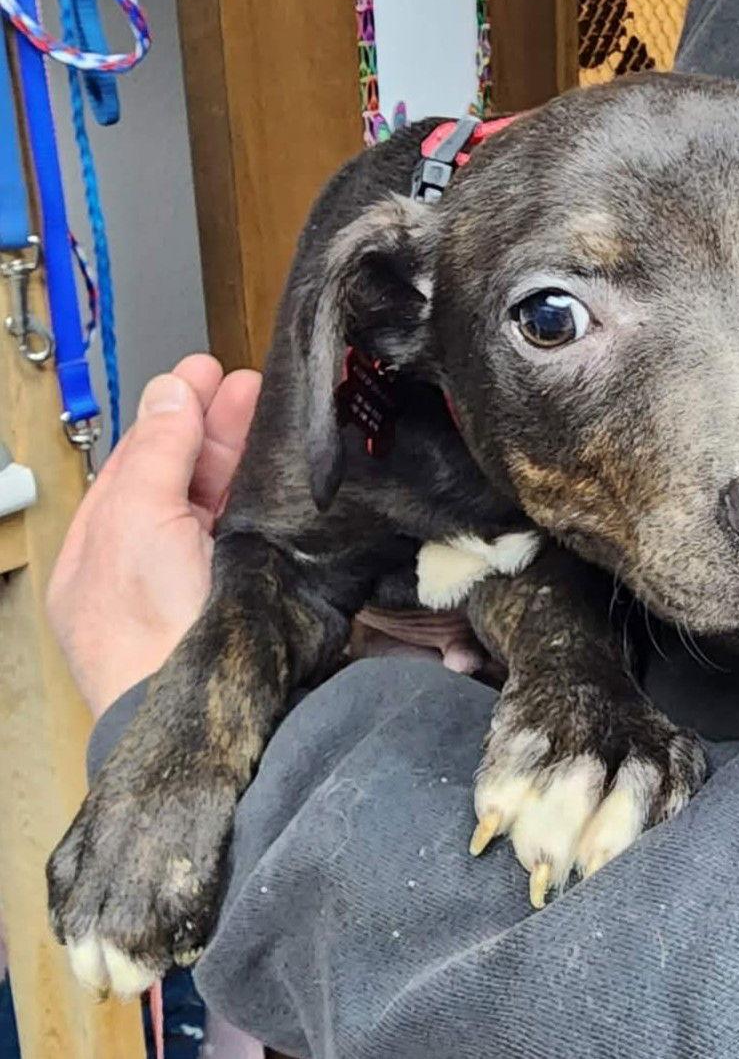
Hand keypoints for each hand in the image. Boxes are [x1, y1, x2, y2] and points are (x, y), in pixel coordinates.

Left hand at [46, 354, 260, 717]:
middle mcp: (153, 563)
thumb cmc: (151, 627)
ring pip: (225, 503)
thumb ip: (159, 451)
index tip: (205, 372)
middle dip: (215, 426)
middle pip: (184, 478)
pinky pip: (257, 532)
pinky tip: (287, 470)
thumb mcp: (138, 518)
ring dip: (246, 455)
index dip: (173, 412)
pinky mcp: (250, 593)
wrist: (200, 711)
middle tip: (250, 386)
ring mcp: (204, 580)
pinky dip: (270, 497)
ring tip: (273, 411)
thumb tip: (171, 390)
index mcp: (104, 548)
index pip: (140, 462)